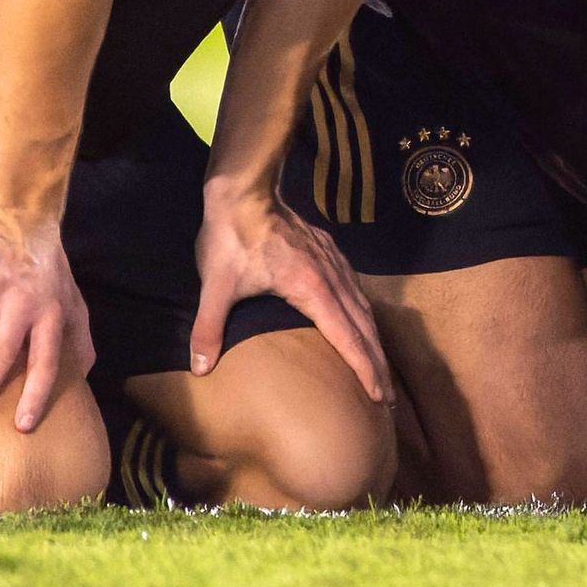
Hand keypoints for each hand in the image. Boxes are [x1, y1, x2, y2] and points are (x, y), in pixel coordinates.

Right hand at [0, 204, 92, 432]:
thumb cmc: (46, 269)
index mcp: (51, 313)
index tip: (22, 427)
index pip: (47, 360)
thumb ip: (78, 340)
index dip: (36, 394)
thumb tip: (83, 380)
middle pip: (3, 350)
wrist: (21, 213)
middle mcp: (24, 299)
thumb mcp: (72, 301)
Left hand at [190, 172, 381, 398]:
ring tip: (378, 366)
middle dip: (377, 363)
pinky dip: (363, 313)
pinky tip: (359, 320)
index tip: (378, 395)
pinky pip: (355, 288)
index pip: (347, 337)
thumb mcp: (216, 286)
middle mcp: (331, 276)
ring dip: (373, 339)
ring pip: (363, 306)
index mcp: (312, 288)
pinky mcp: (328, 251)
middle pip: (364, 326)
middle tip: (386, 396)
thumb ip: (209, 328)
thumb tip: (200, 368)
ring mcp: (333, 261)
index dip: (364, 368)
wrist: (244, 190)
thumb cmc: (230, 237)